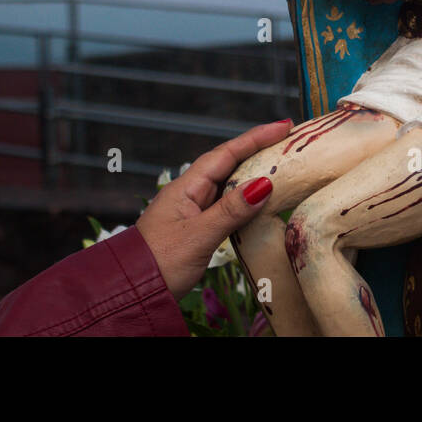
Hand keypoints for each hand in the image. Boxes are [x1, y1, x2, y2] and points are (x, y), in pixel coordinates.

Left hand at [135, 119, 291, 299]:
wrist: (132, 294)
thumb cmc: (159, 264)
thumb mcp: (199, 236)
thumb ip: (231, 211)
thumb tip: (264, 184)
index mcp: (186, 188)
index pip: (226, 154)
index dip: (255, 138)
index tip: (283, 127)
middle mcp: (190, 194)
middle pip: (229, 165)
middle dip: (258, 151)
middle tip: (289, 143)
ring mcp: (193, 211)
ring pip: (229, 185)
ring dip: (255, 175)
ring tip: (283, 167)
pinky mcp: (197, 228)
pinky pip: (227, 206)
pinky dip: (247, 200)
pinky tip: (262, 202)